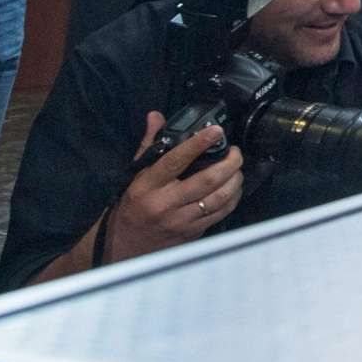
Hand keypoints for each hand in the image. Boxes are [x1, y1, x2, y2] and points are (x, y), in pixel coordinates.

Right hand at [102, 113, 245, 266]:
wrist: (124, 246)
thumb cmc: (131, 206)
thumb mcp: (135, 175)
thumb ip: (148, 144)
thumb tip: (156, 115)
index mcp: (148, 185)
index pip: (176, 160)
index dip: (198, 144)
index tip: (217, 130)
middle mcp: (166, 203)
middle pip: (207, 180)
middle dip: (229, 163)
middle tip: (236, 152)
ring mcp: (181, 221)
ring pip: (218, 198)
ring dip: (235, 180)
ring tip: (237, 168)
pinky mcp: (192, 233)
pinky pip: (220, 214)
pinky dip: (233, 198)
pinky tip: (234, 188)